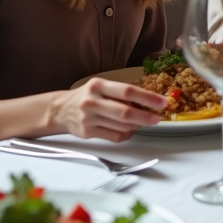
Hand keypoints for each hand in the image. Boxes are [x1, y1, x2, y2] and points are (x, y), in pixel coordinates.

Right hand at [50, 78, 167, 142]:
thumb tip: (148, 102)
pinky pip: (115, 136)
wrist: (60, 110)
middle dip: (145, 117)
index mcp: (98, 85)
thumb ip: (120, 94)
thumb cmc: (87, 97)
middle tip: (158, 118)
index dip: (147, 97)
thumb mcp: (101, 88)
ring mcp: (89, 118)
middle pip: (125, 112)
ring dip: (137, 126)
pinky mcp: (88, 132)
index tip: (162, 102)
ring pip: (122, 126)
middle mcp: (92, 101)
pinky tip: (129, 129)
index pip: (127, 91)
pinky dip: (127, 134)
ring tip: (142, 122)